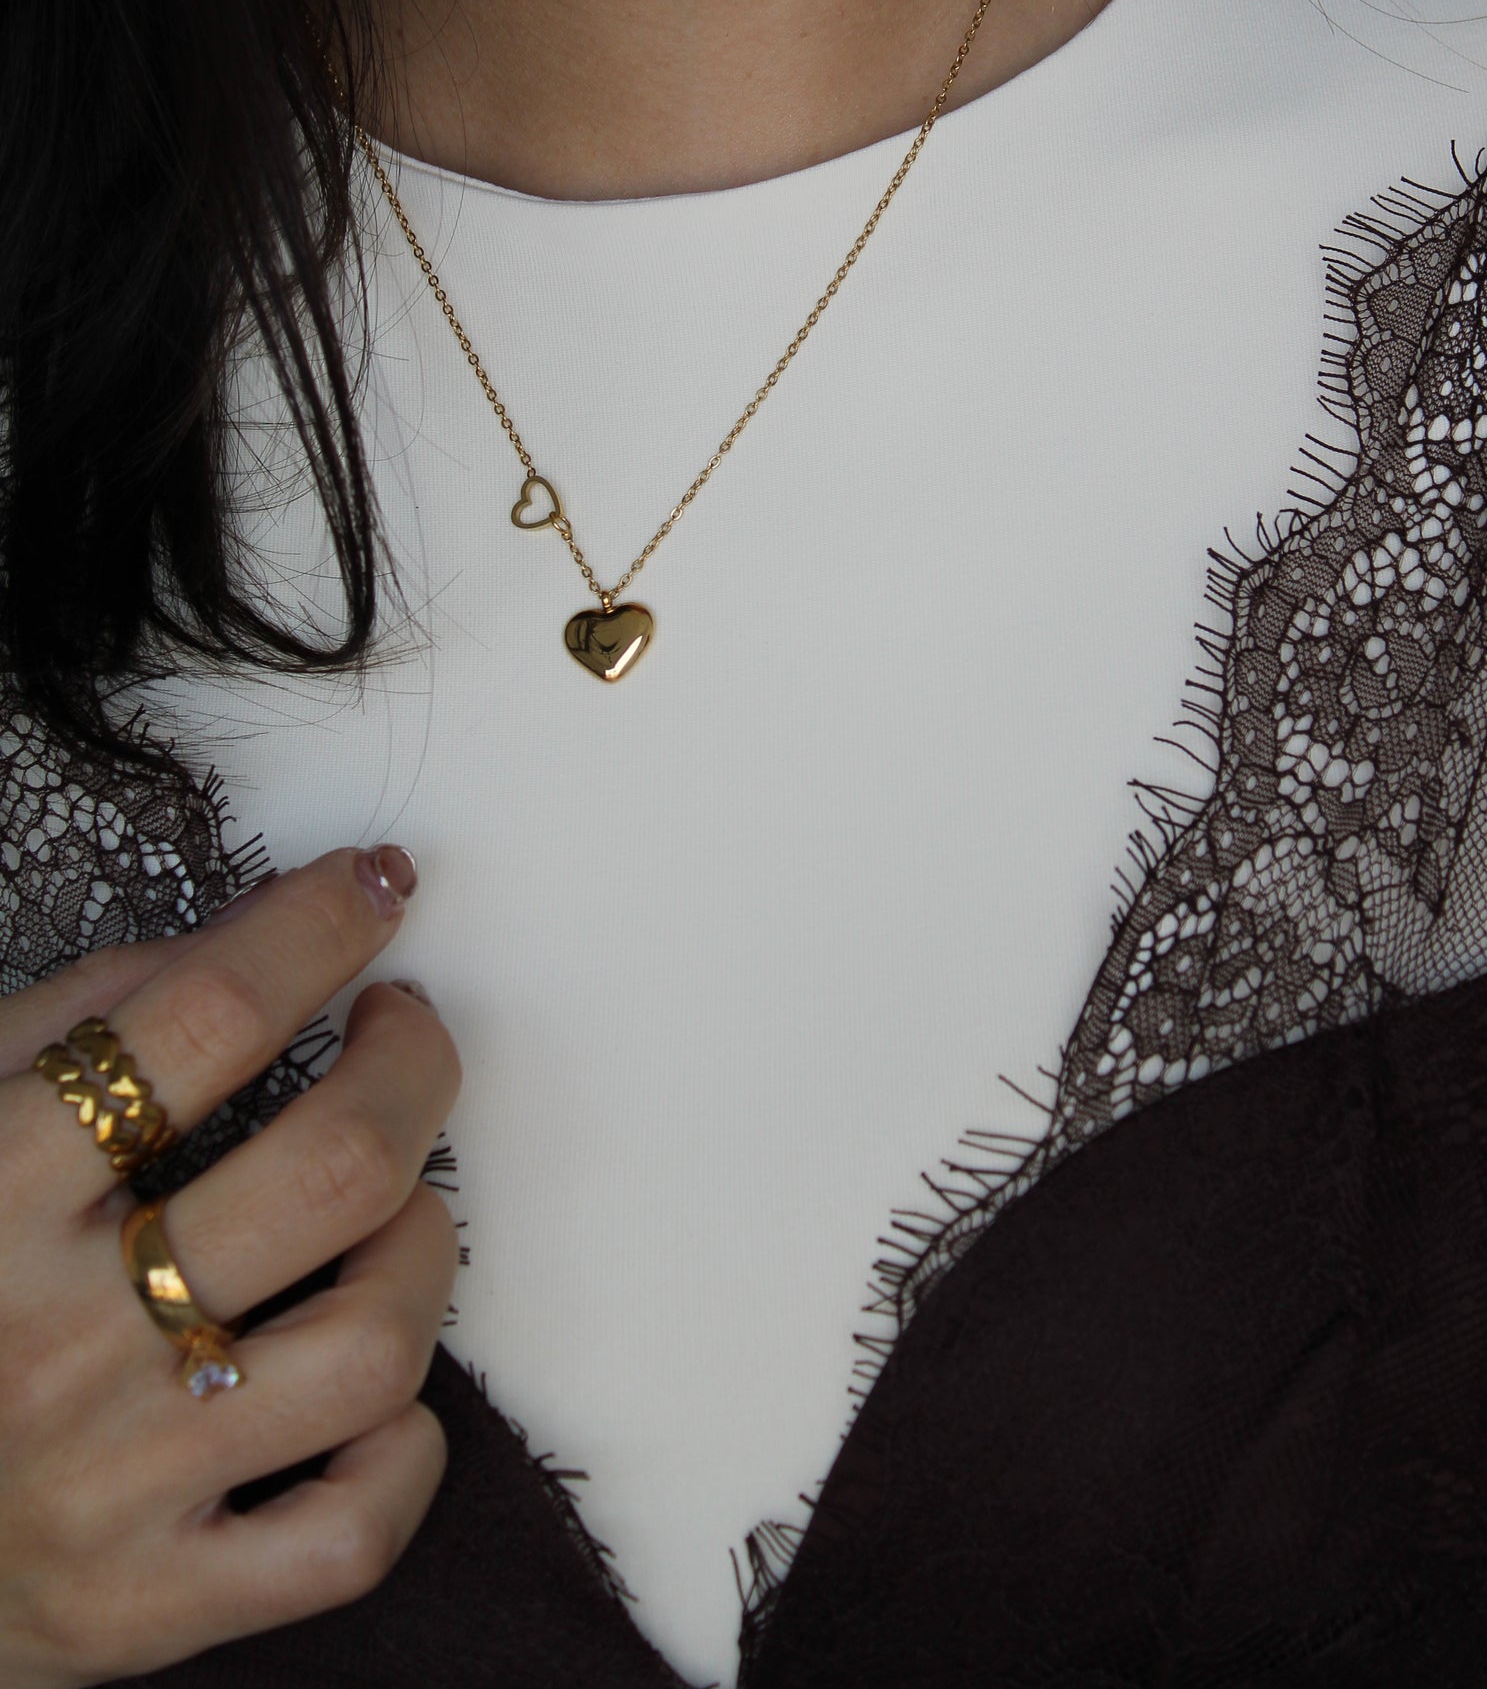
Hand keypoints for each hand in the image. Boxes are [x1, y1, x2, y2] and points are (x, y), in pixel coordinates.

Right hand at [0, 848, 460, 1685]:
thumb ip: (78, 1012)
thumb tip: (254, 931)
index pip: (203, 1019)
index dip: (315, 927)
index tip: (372, 886)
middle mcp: (56, 1342)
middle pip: (333, 1169)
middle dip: (413, 1065)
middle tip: (400, 1028)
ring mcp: (112, 1486)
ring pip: (372, 1343)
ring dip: (423, 1248)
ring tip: (392, 1210)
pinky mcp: (145, 1608)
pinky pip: (348, 1534)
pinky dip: (397, 1451)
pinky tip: (367, 1390)